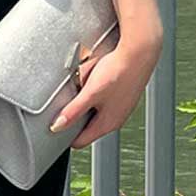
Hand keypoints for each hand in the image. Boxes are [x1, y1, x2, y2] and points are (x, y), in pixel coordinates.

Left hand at [49, 26, 163, 149]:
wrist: (139, 53)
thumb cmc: (119, 72)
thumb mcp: (90, 93)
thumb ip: (73, 111)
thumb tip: (58, 126)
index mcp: (107, 124)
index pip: (80, 142)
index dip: (65, 135)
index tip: (55, 125)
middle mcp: (115, 119)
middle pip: (87, 127)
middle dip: (75, 116)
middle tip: (67, 101)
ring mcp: (120, 107)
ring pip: (94, 110)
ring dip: (85, 102)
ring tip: (82, 86)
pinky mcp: (122, 95)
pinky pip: (102, 98)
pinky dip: (95, 92)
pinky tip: (95, 78)